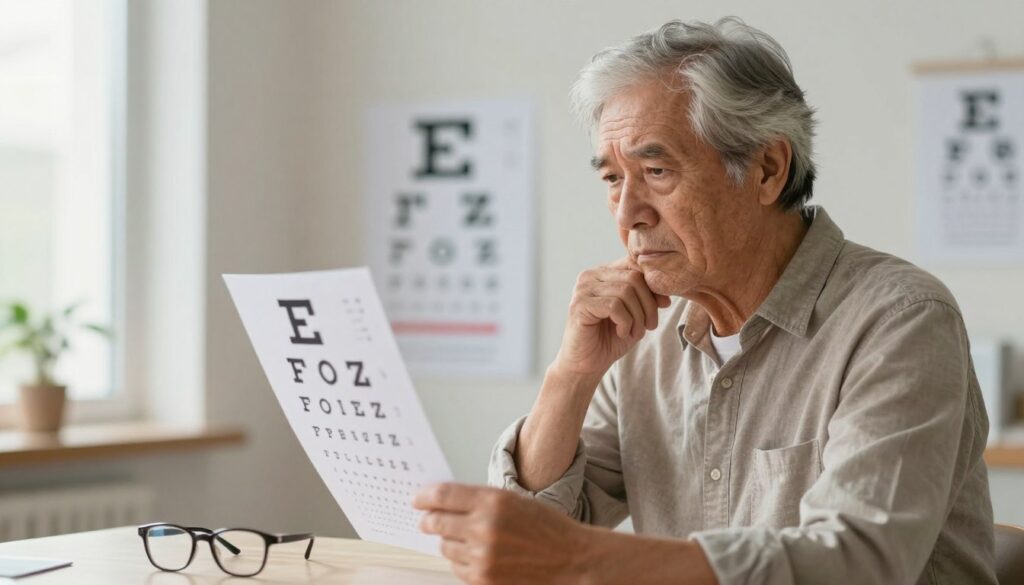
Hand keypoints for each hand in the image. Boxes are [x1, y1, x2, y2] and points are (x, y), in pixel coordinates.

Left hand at [413, 483, 590, 584]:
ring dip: (448, 542)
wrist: (571, 560)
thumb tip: (443, 503)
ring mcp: (482, 556)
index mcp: (493, 501)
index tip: (417, 499)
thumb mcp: (514, 501)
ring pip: (445, 547)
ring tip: (466, 539)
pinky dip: (460, 561)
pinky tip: (476, 556)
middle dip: (428, 520)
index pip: (443, 495)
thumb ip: (479, 500)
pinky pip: (456, 567)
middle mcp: (484, 528)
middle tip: (426, 520)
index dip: (424, 496)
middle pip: (437, 522)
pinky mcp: (483, 579)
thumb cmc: (546, 528)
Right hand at [553, 258, 670, 376]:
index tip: (663, 304)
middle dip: (649, 305)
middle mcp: (590, 276)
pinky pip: (614, 306)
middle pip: (633, 278)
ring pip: (626, 292)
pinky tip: (621, 333)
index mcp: (603, 272)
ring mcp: (582, 290)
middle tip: (649, 326)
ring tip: (634, 333)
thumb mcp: (635, 314)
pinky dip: (625, 322)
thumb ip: (647, 298)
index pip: (634, 264)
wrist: (586, 365)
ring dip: (638, 317)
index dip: (653, 284)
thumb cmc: (609, 338)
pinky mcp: (579, 306)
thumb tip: (666, 294)